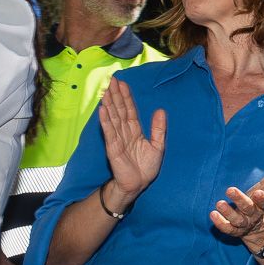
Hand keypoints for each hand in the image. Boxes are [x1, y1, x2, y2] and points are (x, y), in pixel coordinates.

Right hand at [98, 79, 165, 201]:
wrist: (137, 185)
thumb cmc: (145, 167)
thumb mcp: (158, 146)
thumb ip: (159, 128)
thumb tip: (161, 110)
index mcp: (135, 131)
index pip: (129, 110)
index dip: (126, 97)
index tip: (122, 83)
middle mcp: (124, 132)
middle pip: (119, 110)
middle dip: (116, 95)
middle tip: (112, 80)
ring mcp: (117, 139)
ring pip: (113, 118)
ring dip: (109, 104)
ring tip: (106, 90)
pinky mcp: (113, 148)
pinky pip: (109, 132)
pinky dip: (106, 121)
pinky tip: (102, 110)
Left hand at [210, 158, 263, 255]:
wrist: (258, 227)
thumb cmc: (259, 201)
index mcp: (262, 205)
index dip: (262, 198)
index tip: (258, 192)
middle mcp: (253, 215)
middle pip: (248, 208)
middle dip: (240, 200)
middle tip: (230, 190)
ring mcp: (243, 224)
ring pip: (236, 220)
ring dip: (228, 212)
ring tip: (219, 203)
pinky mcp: (233, 230)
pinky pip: (227, 228)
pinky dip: (220, 223)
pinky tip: (213, 214)